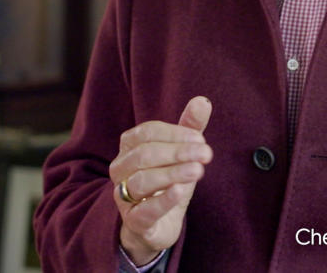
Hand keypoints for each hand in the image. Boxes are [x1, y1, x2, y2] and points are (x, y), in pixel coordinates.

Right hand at [110, 96, 212, 264]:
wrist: (157, 224)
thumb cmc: (166, 182)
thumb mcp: (180, 154)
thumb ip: (190, 128)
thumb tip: (203, 101)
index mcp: (129, 147)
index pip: (148, 133)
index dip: (175, 134)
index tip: (200, 139)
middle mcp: (120, 169)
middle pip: (145, 154)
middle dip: (178, 152)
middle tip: (206, 154)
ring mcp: (123, 196)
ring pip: (142, 180)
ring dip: (172, 173)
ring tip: (198, 171)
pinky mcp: (133, 221)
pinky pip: (144, 210)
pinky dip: (163, 200)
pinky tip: (180, 191)